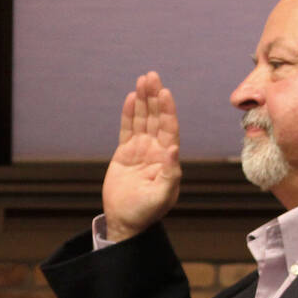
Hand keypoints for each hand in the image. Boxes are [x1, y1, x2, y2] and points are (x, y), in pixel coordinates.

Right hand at [102, 71, 180, 241]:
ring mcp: (141, 150)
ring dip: (144, 100)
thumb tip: (173, 148)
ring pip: (143, 119)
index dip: (167, 110)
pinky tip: (131, 98)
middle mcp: (156, 150)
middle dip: (154, 97)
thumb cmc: (146, 212)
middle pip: (156, 118)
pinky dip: (129, 114)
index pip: (169, 129)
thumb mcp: (161, 196)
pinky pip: (128, 129)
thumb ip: (169, 172)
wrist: (125, 221)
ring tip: (143, 80)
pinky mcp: (125, 153)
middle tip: (152, 76)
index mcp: (168, 159)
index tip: (164, 93)